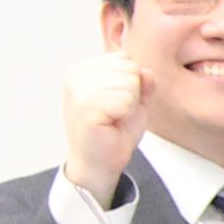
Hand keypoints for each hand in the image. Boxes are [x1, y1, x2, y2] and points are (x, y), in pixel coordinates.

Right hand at [62, 50, 145, 201]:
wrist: (98, 163)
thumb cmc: (113, 132)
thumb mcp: (134, 101)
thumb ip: (142, 83)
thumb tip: (146, 72)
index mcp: (84, 71)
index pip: (125, 60)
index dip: (132, 85)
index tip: (117, 104)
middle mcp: (77, 76)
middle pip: (129, 68)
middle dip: (132, 94)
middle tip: (116, 114)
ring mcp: (78, 91)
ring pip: (129, 83)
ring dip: (128, 105)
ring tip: (113, 119)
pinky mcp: (85, 107)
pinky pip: (125, 100)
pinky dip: (125, 115)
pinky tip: (110, 125)